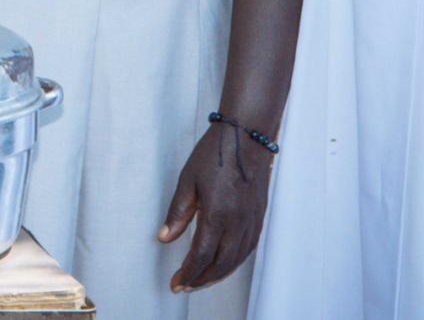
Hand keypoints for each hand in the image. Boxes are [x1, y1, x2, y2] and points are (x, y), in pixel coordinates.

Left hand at [157, 122, 276, 292]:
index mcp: (218, 214)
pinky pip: (247, 249)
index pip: (202, 256)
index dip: (188, 273)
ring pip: (236, 260)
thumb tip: (164, 238)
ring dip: (217, 275)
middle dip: (201, 279)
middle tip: (184, 285)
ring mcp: (251, 221)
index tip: (176, 283)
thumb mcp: (188, 181)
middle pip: (220, 264)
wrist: (247, 138)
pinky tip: (223, 264)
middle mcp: (238, 223)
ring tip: (200, 280)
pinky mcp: (258, 217)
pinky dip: (234, 262)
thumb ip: (177, 213)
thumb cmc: (215, 155)